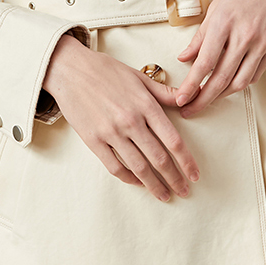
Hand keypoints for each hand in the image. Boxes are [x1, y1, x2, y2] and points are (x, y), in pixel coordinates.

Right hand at [42, 35, 199, 202]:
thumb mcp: (139, 77)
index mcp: (145, 104)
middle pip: (158, 158)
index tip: (195, 174)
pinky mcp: (93, 141)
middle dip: (175, 178)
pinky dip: (129, 178)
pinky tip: (138, 182)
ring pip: (138, 167)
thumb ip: (165, 92)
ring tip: (164, 195)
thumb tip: (191, 96)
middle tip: (184, 191)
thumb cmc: (106, 70)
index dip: (186, 161)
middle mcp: (131, 120)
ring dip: (154, 185)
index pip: (173, 140)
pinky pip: (114, 167)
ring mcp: (111, 132)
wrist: (70, 69)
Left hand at [175, 0, 265, 116]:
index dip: (191, 85)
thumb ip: (200, 36)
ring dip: (221, 95)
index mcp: (224, 23)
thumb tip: (185, 58)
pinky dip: (239, 84)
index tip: (180, 98)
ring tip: (207, 98)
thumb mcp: (215, 7)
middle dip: (203, 99)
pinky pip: (254, 75)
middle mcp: (244, 36)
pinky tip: (228, 85)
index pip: (205, 63)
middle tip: (189, 109)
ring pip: (239, 82)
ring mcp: (261, 44)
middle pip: (221, 79)